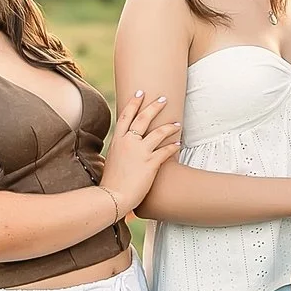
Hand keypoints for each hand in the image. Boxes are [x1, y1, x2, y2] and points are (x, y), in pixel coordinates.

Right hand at [98, 91, 180, 210]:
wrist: (112, 197)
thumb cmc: (111, 182)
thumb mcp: (111, 160)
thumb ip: (119, 151)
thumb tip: (123, 149)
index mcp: (117, 140)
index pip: (126, 116)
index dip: (134, 103)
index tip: (140, 92)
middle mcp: (128, 142)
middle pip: (143, 118)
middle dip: (154, 106)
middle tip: (163, 99)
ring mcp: (140, 152)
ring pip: (158, 133)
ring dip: (169, 126)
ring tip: (177, 123)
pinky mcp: (150, 164)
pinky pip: (165, 151)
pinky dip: (173, 146)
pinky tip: (179, 143)